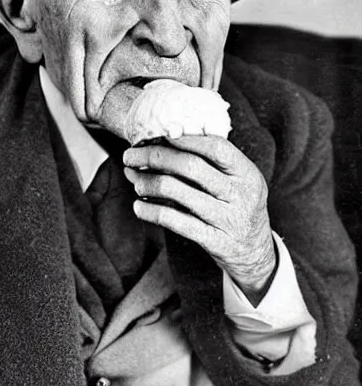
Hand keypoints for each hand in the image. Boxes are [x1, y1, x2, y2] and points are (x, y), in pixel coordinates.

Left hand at [123, 135, 275, 303]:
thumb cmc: (236, 207)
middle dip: (154, 156)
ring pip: (177, 192)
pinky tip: (138, 206)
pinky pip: (175, 221)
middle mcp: (241, 195)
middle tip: (130, 155)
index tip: (158, 132)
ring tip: (134, 181)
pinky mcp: (214, 241)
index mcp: (247, 173)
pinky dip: (151, 211)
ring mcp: (228, 219)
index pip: (216, 147)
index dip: (186, 137)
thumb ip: (209, 163)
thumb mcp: (237, 182)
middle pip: (191, 166)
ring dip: (147, 183)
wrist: (255, 252)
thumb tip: (160, 142)